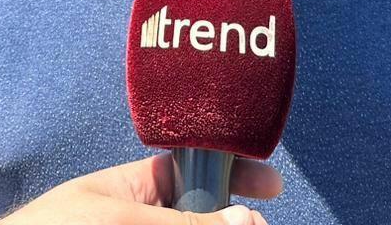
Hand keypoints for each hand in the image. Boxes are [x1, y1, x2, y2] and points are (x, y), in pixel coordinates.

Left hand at [0, 153, 278, 224]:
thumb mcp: (118, 220)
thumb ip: (182, 222)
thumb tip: (246, 221)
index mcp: (140, 187)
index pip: (198, 171)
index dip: (234, 171)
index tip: (272, 185)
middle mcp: (150, 215)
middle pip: (208, 212)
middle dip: (234, 219)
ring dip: (223, 224)